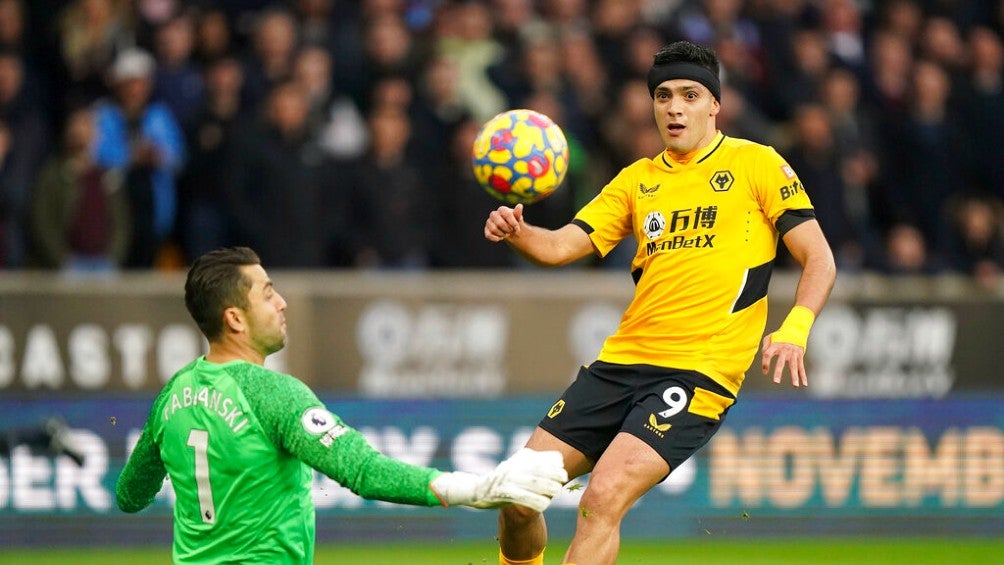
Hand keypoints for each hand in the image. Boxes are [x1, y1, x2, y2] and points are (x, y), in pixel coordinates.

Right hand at [430, 448, 566, 511]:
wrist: (476, 491)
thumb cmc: (501, 480)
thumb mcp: (514, 467)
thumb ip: (532, 462)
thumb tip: (557, 459)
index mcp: (515, 461)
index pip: (537, 460)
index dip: (552, 465)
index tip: (563, 470)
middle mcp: (512, 468)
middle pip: (537, 470)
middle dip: (552, 475)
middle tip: (563, 479)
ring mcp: (507, 481)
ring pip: (532, 484)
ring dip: (546, 488)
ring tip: (556, 491)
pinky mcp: (503, 494)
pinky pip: (522, 498)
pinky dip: (535, 501)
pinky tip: (544, 504)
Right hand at [485, 204, 523, 241]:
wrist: (509, 229)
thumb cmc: (514, 222)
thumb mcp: (518, 218)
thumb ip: (518, 213)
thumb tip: (519, 205)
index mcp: (502, 209)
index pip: (507, 214)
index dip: (513, 223)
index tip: (518, 229)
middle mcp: (493, 214)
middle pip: (499, 223)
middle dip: (507, 229)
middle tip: (511, 231)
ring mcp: (489, 222)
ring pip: (494, 229)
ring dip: (502, 234)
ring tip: (506, 234)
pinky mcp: (486, 229)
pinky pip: (488, 235)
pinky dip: (496, 238)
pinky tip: (500, 238)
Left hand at [760, 333, 807, 386]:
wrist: (795, 329)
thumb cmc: (780, 336)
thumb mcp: (770, 337)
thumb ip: (765, 345)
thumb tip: (764, 354)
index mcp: (775, 345)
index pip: (768, 354)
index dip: (765, 363)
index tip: (765, 371)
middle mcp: (785, 350)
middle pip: (781, 362)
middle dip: (778, 372)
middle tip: (776, 382)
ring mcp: (793, 353)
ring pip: (794, 366)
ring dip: (794, 377)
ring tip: (795, 386)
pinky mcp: (799, 356)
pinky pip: (801, 367)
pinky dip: (803, 376)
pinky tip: (804, 384)